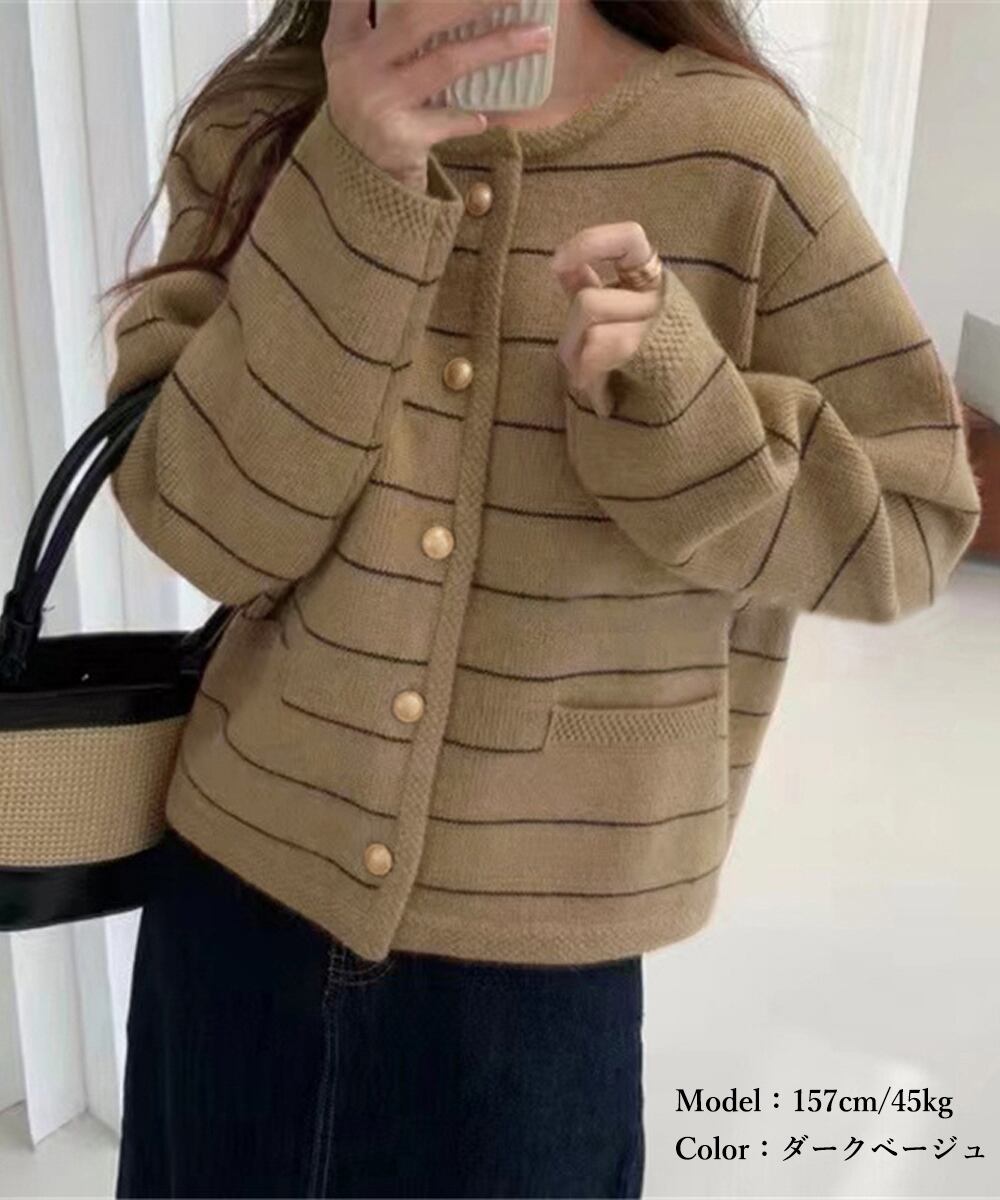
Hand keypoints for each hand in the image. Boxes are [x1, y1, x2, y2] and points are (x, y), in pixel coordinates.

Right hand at [323, 0, 552, 192]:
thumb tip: (451, 10)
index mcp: (346, 41)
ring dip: (497, 47)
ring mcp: (378, 102)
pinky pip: (448, 121)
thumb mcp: (363, 69)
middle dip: (472, 0)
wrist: (360, 185)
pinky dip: (470, 119)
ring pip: (446, 62)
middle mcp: (356, 66)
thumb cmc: (373, 115)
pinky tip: (486, 118)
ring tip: (537, 37)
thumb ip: (383, 30)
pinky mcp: (400, 138)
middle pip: (417, 14)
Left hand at [551, 221, 665, 417]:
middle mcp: (661, 298)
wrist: (693, 425)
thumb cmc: (650, 382)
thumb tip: (561, 267)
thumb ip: (594, 296)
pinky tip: (603, 402)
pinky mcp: (657, 352)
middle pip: (588, 301)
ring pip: (590, 317)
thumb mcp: (620, 329)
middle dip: (569, 341)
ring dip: (576, 361)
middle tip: (578, 373)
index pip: (628, 239)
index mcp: (653, 285)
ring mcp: (661, 324)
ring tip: (592, 388)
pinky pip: (602, 344)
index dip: (589, 244)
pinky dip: (591, 377)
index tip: (557, 266)